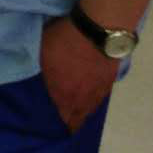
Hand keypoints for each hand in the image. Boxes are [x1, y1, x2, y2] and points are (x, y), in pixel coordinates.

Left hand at [39, 17, 117, 133]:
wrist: (97, 32)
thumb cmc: (64, 41)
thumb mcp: (43, 54)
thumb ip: (45, 71)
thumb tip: (46, 79)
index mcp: (62, 93)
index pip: (61, 116)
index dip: (58, 120)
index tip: (55, 120)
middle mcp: (81, 98)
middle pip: (76, 117)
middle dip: (71, 119)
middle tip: (66, 117)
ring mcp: (97, 91)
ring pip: (89, 108)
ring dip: (82, 109)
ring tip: (77, 107)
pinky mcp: (109, 81)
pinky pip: (99, 96)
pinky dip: (93, 98)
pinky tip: (90, 93)